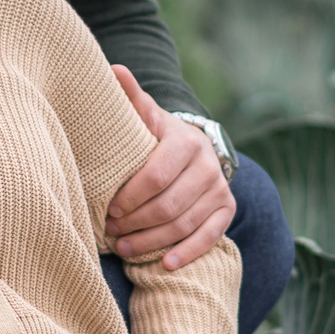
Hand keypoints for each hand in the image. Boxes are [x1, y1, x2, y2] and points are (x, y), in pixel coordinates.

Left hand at [104, 66, 234, 268]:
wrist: (193, 149)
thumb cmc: (156, 136)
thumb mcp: (145, 117)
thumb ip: (130, 98)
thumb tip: (112, 68)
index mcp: (185, 141)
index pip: (155, 176)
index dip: (129, 197)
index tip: (107, 209)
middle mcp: (208, 165)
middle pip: (168, 205)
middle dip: (135, 223)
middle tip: (110, 232)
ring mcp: (220, 189)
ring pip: (183, 224)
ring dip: (151, 242)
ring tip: (123, 248)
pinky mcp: (227, 210)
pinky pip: (209, 238)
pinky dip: (186, 253)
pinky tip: (164, 265)